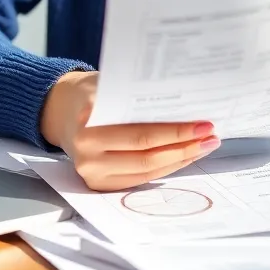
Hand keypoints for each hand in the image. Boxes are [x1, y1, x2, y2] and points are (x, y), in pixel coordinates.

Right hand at [39, 70, 220, 190]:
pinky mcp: (98, 184)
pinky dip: (165, 168)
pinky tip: (182, 156)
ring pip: (146, 171)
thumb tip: (182, 102)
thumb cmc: (89, 94)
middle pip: (147, 156)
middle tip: (210, 136)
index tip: (203, 124)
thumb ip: (134, 95)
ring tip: (203, 146)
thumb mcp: (107, 84)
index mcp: (88, 124)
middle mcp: (87, 153)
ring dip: (179, 159)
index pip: (141, 134)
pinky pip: (139, 179)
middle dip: (184, 146)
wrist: (59, 111)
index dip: (176, 131)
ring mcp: (91, 173)